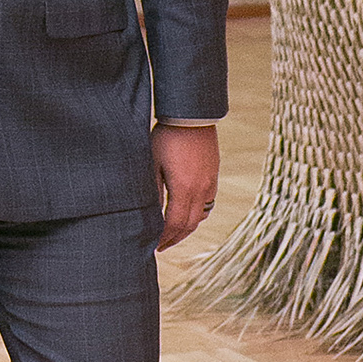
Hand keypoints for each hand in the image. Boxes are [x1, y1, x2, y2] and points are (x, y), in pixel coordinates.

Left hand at [152, 123, 218, 249]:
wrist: (191, 116)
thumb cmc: (166, 137)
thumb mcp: (152, 163)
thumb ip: (153, 190)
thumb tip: (149, 215)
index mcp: (184, 188)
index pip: (174, 224)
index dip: (164, 238)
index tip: (154, 246)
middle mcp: (201, 189)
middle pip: (189, 224)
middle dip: (175, 238)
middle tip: (162, 246)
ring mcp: (210, 182)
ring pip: (200, 215)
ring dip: (187, 228)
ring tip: (173, 234)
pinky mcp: (213, 175)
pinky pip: (207, 203)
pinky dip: (197, 214)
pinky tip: (187, 213)